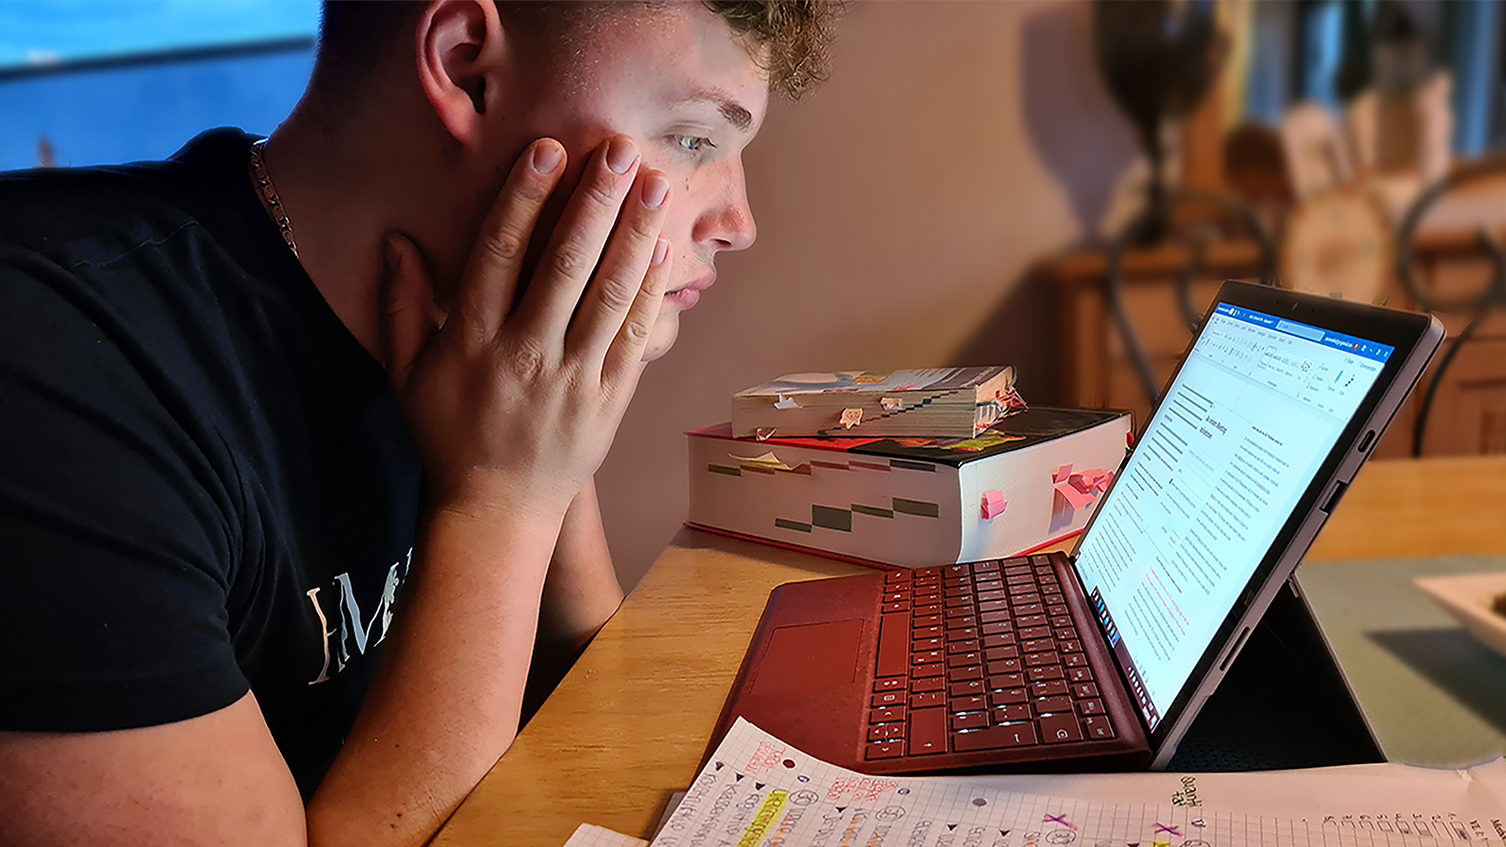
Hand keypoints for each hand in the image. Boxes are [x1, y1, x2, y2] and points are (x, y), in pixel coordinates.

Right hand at [379, 135, 672, 518]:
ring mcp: (574, 378)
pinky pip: (635, 336)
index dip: (524, 198)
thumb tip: (396, 240)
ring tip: (655, 183)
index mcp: (473, 340)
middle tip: (619, 149)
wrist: (498, 510)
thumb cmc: (449, 435)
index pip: (500, 254)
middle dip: (594, 201)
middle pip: (565, 264)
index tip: (547, 150)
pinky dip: (653, 291)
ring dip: (635, 233)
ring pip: (609, 294)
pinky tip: (666, 248)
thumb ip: (404, 305)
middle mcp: (525, 354)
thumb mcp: (408, 374)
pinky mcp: (611, 399)